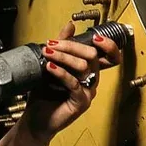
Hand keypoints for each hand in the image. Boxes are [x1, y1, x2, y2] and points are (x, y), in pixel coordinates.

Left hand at [20, 22, 122, 142]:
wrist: (36, 120)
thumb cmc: (44, 94)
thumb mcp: (51, 64)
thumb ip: (61, 45)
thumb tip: (70, 25)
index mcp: (89, 71)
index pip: (109, 56)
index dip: (108, 45)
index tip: (94, 36)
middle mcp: (92, 80)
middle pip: (92, 56)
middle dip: (71, 46)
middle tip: (52, 44)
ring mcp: (88, 92)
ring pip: (84, 67)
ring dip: (63, 57)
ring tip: (47, 53)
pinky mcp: (81, 103)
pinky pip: (74, 83)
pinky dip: (61, 73)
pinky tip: (49, 67)